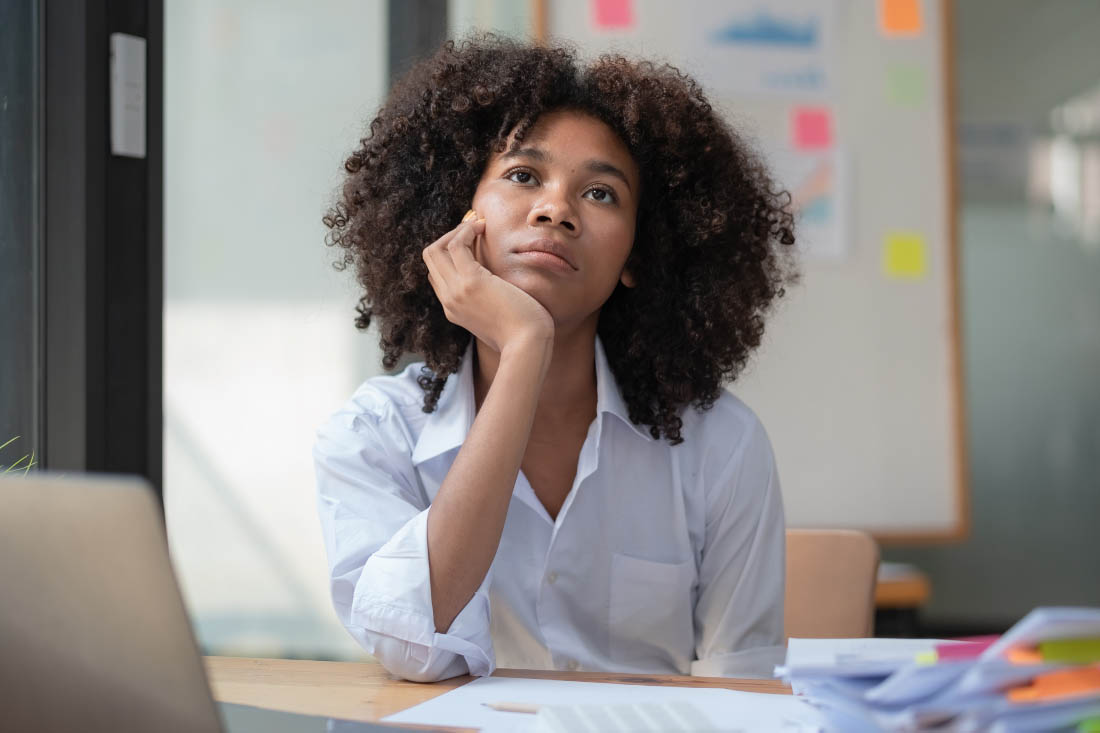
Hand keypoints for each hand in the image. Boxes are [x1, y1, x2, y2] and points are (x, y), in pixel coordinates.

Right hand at [422, 211, 553, 353]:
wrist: (528, 346)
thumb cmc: (523, 333)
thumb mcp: (498, 316)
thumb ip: (489, 301)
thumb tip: (499, 284)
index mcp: (454, 309)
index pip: (437, 274)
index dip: (450, 253)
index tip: (472, 243)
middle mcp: (449, 300)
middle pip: (430, 258)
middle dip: (449, 237)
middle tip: (473, 229)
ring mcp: (456, 291)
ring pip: (436, 249)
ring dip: (457, 231)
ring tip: (479, 226)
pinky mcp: (471, 282)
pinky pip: (456, 245)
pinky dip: (466, 230)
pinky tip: (482, 228)